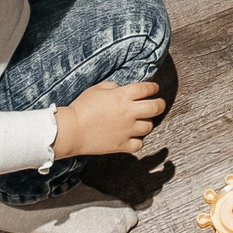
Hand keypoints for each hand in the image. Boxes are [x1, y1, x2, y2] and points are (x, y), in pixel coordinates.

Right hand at [51, 78, 165, 157]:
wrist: (71, 130)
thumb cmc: (81, 107)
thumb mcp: (96, 89)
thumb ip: (112, 87)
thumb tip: (120, 89)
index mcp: (122, 96)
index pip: (147, 88)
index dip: (153, 87)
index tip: (154, 88)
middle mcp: (129, 112)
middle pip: (156, 107)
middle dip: (160, 104)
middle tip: (158, 104)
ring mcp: (127, 129)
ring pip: (149, 126)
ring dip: (146, 123)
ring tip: (140, 122)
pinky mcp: (122, 145)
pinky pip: (139, 144)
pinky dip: (138, 141)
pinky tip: (132, 137)